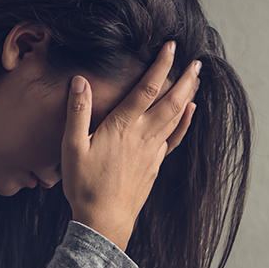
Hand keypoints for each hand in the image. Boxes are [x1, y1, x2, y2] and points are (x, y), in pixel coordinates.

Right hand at [61, 42, 199, 249]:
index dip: (161, 65)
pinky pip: (174, 137)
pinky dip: (184, 122)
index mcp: (123, 127)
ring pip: (176, 117)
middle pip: (171, 101)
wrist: (104, 220)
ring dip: (188, 96)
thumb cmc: (84, 185)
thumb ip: (77, 112)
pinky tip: (190, 112)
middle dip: (185, 79)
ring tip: (196, 78)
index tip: (171, 47)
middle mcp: (143, 135)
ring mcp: (152, 150)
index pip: (147, 88)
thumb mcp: (72, 147)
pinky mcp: (155, 164)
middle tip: (196, 60)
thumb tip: (80, 81)